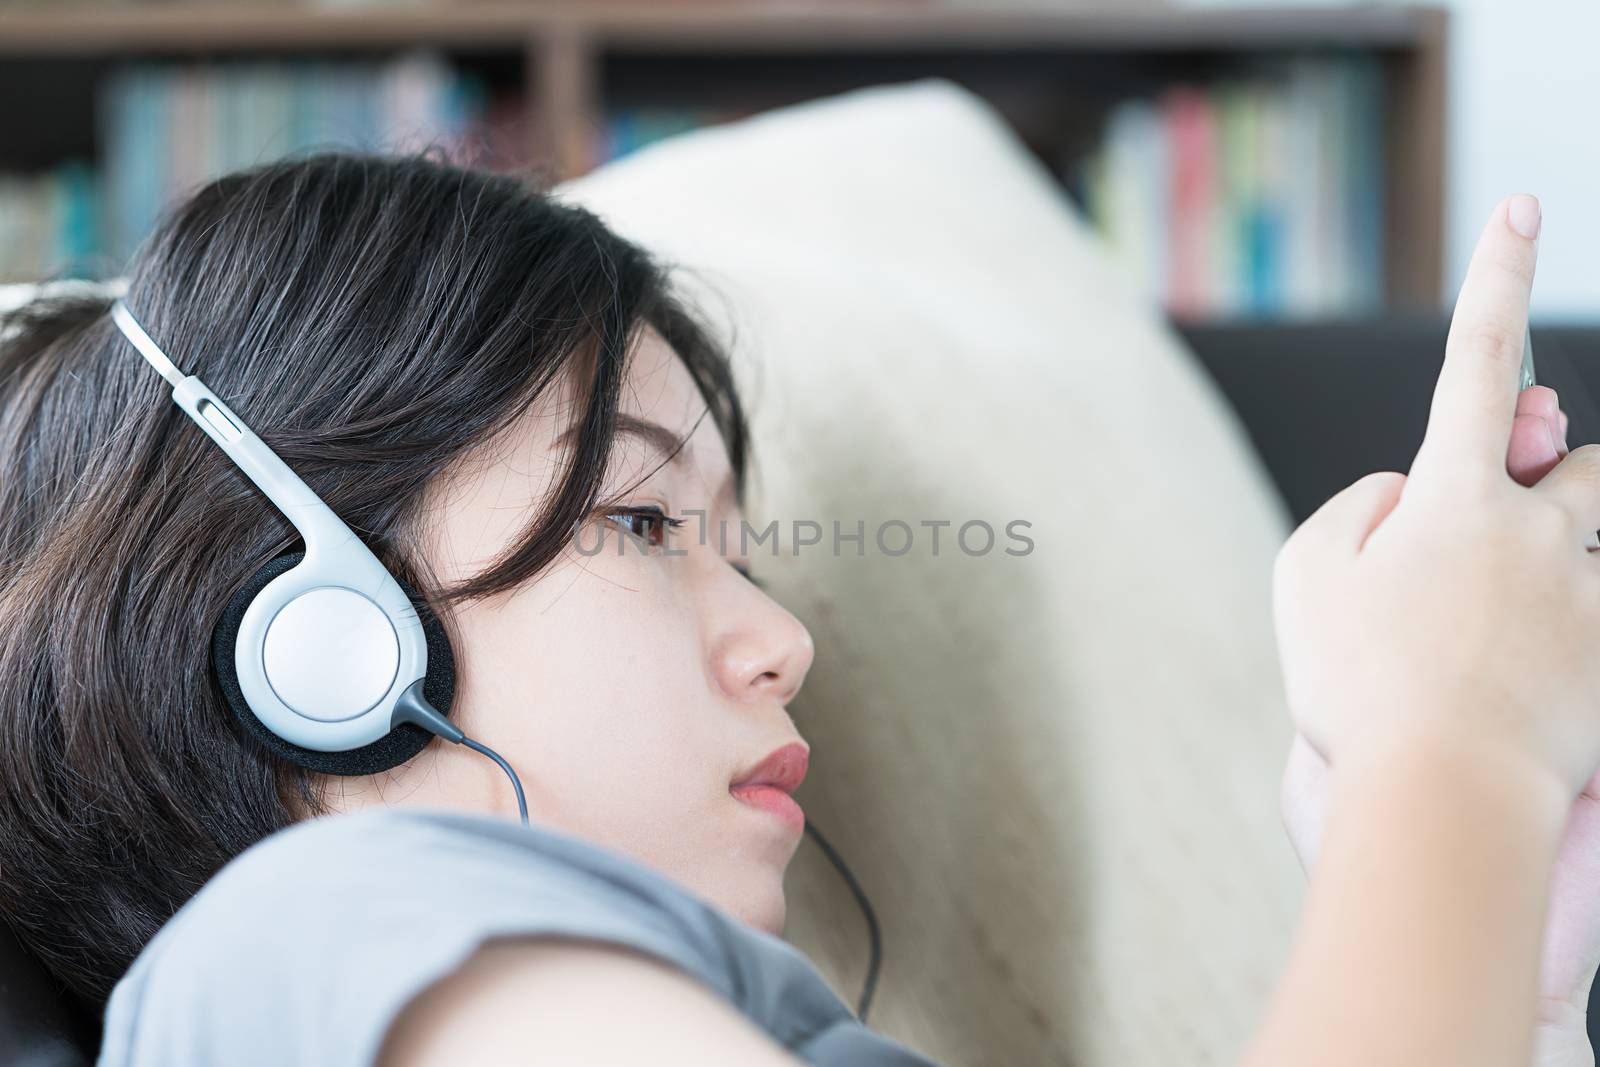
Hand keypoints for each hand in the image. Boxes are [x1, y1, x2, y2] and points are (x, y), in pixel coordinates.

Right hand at [1273, 193, 1599, 799]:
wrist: (1444, 799)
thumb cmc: (1359, 688)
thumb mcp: (1305, 579)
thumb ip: (1354, 506)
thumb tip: (1407, 490)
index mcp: (1454, 499)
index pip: (1478, 363)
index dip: (1497, 278)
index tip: (1524, 205)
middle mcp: (1539, 530)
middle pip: (1584, 465)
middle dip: (1556, 483)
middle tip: (1507, 542)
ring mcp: (1589, 593)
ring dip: (1570, 554)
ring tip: (1510, 633)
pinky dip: (1568, 632)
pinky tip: (1530, 685)